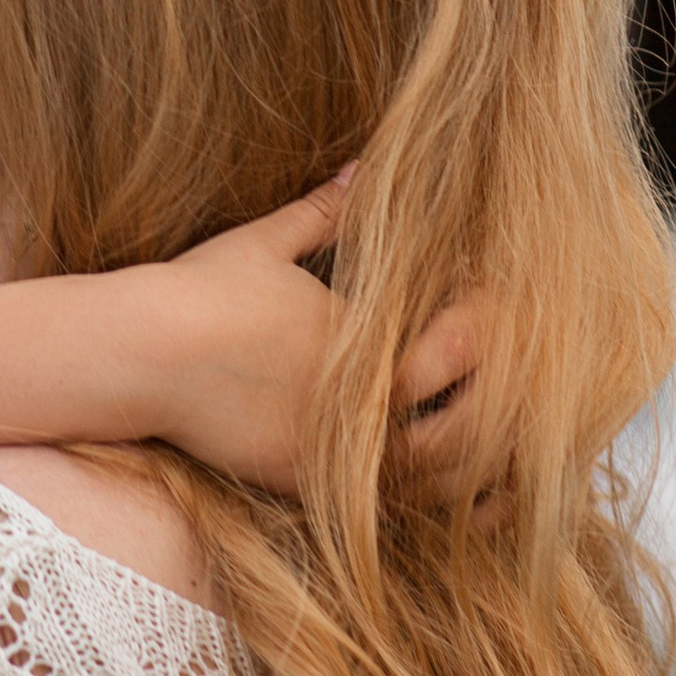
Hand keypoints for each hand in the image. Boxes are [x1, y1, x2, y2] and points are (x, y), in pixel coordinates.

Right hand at [146, 184, 494, 501]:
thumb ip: (324, 212)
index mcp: (364, 337)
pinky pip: (390, 508)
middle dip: (506, 401)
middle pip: (468, 413)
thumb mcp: (265, 243)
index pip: (459, 341)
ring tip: (518, 454)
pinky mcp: (306, 486)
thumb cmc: (200, 292)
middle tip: (535, 394)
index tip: (503, 320)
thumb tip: (364, 167)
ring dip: (484, 461)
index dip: (494, 333)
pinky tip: (468, 501)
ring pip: (439, 471)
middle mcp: (359, 400)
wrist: (140, 355)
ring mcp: (334, 451)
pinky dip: (436, 501)